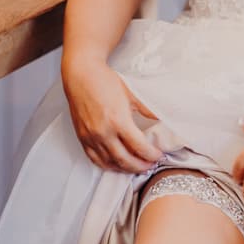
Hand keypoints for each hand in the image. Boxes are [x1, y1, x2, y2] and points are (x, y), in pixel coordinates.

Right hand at [62, 54, 162, 173]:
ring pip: (110, 163)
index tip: (159, 156)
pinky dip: (108, 165)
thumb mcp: (131, 94)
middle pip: (126, 160)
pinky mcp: (82, 138)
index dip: (151, 155)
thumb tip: (162, 119)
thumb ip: (147, 110)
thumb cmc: (105, 81)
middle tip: (151, 165)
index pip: (139, 147)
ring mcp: (91, 137)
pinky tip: (117, 164)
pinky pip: (95, 159)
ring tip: (137, 167)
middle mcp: (103, 133)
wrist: (81, 74)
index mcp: (118, 121)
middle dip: (141, 166)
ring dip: (126, 169)